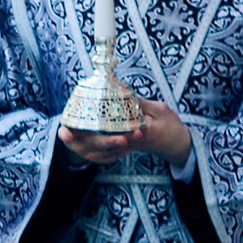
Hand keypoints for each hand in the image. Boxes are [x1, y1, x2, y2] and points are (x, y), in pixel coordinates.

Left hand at [57, 98, 191, 166]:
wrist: (177, 145)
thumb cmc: (170, 127)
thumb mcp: (160, 110)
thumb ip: (138, 102)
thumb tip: (118, 87)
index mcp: (138, 135)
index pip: (115, 137)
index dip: (97, 132)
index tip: (85, 125)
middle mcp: (127, 145)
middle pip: (99, 149)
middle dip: (80, 141)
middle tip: (65, 130)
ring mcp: (123, 150)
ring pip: (97, 154)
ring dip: (79, 146)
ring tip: (64, 133)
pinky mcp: (121, 150)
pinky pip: (102, 155)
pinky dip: (87, 150)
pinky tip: (75, 140)